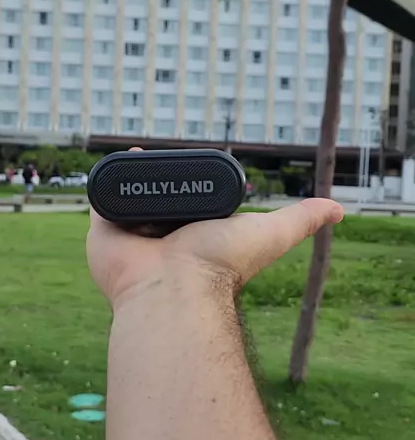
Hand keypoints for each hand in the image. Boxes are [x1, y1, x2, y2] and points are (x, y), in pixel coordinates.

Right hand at [86, 149, 343, 308]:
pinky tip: (114, 164)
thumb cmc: (220, 264)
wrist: (175, 287)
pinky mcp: (104, 234)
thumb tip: (339, 210)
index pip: (192, 201)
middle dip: (160, 178)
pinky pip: (100, 203)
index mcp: (196, 236)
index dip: (193, 181)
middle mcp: (163, 238)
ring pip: (129, 199)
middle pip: (159, 198)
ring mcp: (132, 237)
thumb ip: (302, 220)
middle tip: (163, 151)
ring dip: (132, 177)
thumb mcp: (271, 233)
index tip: (195, 160)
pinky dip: (103, 184)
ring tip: (138, 153)